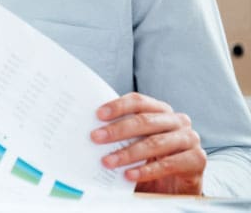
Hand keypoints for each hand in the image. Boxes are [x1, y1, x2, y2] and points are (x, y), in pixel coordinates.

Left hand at [90, 92, 205, 194]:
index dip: (118, 106)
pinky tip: (129, 175)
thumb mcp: (135, 143)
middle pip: (145, 121)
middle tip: (96, 138)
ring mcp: (189, 139)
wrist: (175, 186)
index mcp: (160, 110)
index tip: (98, 115)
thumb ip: (120, 134)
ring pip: (155, 142)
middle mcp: (177, 120)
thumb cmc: (150, 159)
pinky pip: (169, 164)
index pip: (138, 101)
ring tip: (108, 161)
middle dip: (118, 130)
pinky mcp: (197, 159)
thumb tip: (91, 130)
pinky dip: (147, 170)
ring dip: (128, 153)